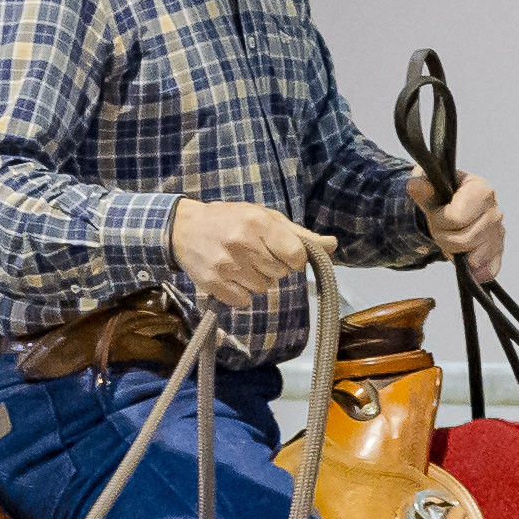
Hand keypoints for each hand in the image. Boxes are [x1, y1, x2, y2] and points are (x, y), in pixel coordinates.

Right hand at [168, 196, 329, 310]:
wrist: (185, 228)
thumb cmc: (231, 220)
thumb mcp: (265, 218)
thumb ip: (299, 234)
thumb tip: (333, 245)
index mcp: (259, 223)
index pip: (295, 255)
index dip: (294, 259)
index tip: (284, 255)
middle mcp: (243, 243)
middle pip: (279, 274)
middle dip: (272, 267)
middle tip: (255, 254)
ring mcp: (226, 265)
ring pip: (262, 288)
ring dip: (256, 280)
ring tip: (241, 264)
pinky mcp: (213, 283)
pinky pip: (243, 301)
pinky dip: (240, 293)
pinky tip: (231, 277)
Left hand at [412, 168, 505, 281]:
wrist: (454, 203)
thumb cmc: (443, 194)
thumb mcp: (430, 188)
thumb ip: (423, 189)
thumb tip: (415, 186)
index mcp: (481, 191)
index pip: (455, 219)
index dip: (439, 221)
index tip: (436, 213)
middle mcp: (495, 211)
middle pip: (464, 241)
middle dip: (444, 239)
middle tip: (442, 228)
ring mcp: (499, 233)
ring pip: (475, 258)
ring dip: (455, 252)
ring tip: (452, 237)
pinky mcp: (498, 251)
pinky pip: (489, 270)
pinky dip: (476, 271)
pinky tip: (467, 262)